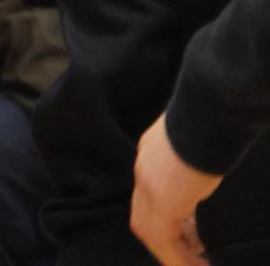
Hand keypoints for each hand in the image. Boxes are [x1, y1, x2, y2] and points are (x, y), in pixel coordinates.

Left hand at [131, 113, 220, 265]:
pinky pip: (164, 238)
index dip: (164, 219)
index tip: (185, 236)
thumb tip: (204, 173)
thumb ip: (192, 161)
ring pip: (151, 230)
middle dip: (165, 240)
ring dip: (171, 252)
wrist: (211, 105)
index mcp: (151, 153)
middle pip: (144, 216)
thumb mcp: (196, 141)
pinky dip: (176, 256)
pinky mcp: (165, 197)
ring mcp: (150, 183)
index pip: (149, 195)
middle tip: (187, 256)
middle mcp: (144, 168)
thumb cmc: (212, 116)